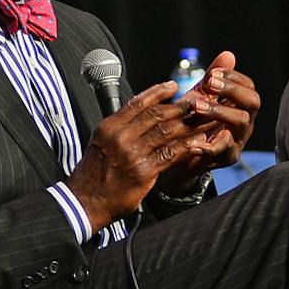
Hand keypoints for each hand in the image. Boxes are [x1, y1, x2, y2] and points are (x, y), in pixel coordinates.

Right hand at [66, 81, 206, 231]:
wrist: (84, 201)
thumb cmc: (93, 174)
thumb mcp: (100, 143)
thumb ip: (120, 129)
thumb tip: (140, 116)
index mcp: (110, 127)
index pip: (138, 103)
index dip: (158, 92)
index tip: (173, 86)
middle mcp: (121, 137)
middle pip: (156, 115)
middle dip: (180, 107)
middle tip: (197, 101)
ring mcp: (132, 154)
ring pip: (166, 132)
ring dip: (189, 124)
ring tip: (204, 119)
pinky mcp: (143, 172)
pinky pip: (170, 154)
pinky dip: (187, 146)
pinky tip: (199, 142)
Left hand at [157, 51, 260, 185]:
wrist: (181, 155)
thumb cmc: (194, 123)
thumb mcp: (202, 97)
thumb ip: (214, 77)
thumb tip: (228, 54)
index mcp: (241, 106)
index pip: (248, 86)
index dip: (233, 77)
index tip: (212, 74)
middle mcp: (245, 122)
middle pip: (252, 102)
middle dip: (232, 90)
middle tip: (209, 84)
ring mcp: (238, 139)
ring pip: (241, 121)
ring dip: (219, 111)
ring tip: (196, 107)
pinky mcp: (227, 158)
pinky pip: (223, 150)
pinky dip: (208, 145)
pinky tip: (193, 141)